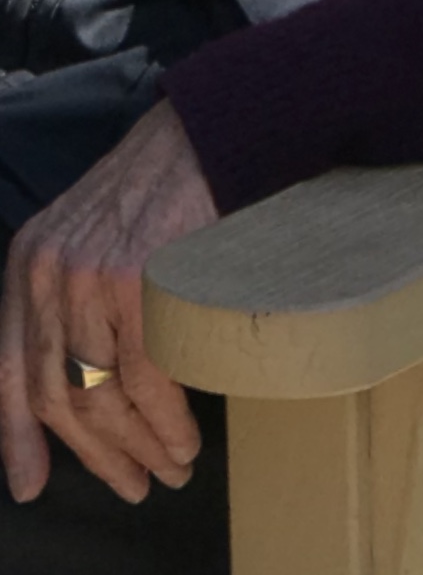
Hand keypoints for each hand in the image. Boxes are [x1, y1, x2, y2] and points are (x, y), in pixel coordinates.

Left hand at [0, 97, 217, 504]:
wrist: (206, 133)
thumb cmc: (160, 187)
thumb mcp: (91, 236)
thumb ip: (75, 297)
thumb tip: (82, 382)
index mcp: (30, 262)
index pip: (8, 368)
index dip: (16, 436)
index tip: (30, 485)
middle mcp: (48, 271)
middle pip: (56, 393)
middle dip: (96, 455)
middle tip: (133, 485)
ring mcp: (88, 275)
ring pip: (99, 395)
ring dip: (138, 448)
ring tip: (169, 470)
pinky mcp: (135, 279)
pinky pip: (144, 377)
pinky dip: (166, 423)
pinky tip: (183, 441)